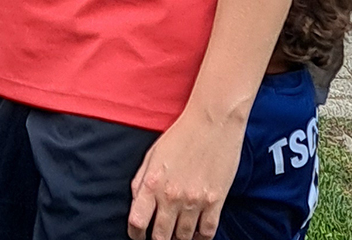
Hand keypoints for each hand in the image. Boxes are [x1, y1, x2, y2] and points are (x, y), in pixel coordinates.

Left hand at [128, 107, 241, 239]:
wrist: (212, 123)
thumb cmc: (181, 135)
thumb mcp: (152, 155)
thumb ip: (141, 181)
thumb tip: (137, 203)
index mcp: (152, 183)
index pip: (137, 221)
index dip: (135, 234)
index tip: (138, 235)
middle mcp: (171, 196)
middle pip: (160, 236)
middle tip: (158, 238)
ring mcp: (194, 201)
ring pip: (184, 237)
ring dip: (178, 239)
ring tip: (176, 235)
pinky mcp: (216, 202)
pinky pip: (207, 232)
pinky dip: (200, 238)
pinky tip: (196, 234)